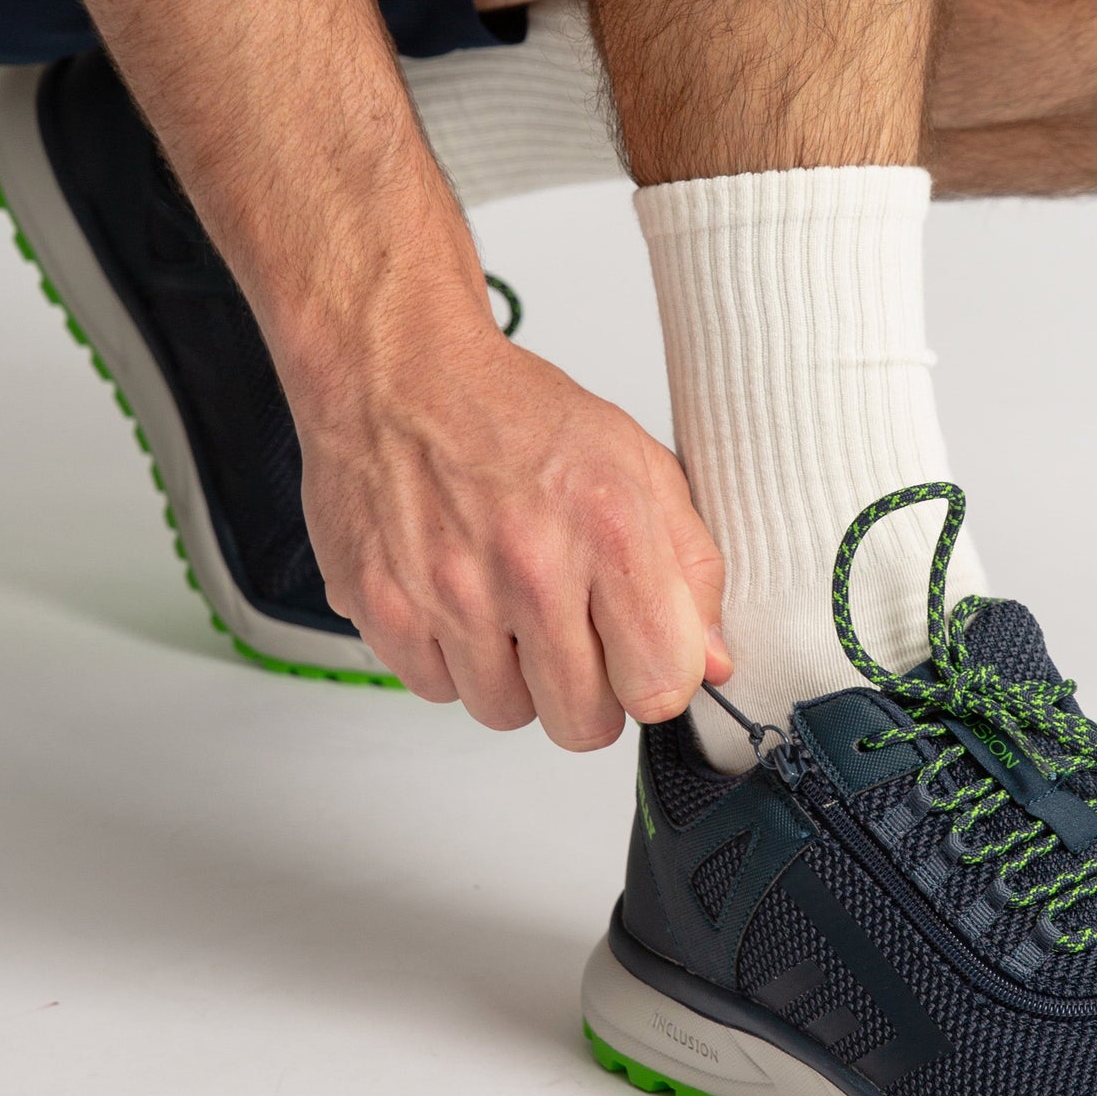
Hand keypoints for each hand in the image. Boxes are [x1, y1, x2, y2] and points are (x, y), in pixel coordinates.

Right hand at [291, 301, 730, 750]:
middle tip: (571, 635)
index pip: (659, 684)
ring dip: (512, 676)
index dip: (655, 678)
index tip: (640, 655)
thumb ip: (689, 568)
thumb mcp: (635, 464)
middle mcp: (530, 565)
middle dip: (587, 693)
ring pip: (506, 713)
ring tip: (506, 605)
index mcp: (608, 526)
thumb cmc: (513, 413)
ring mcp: (451, 593)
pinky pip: (436, 690)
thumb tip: (711, 662)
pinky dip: (449, 660)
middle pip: (583, 723)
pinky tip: (456, 600)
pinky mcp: (385, 608)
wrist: (398, 372)